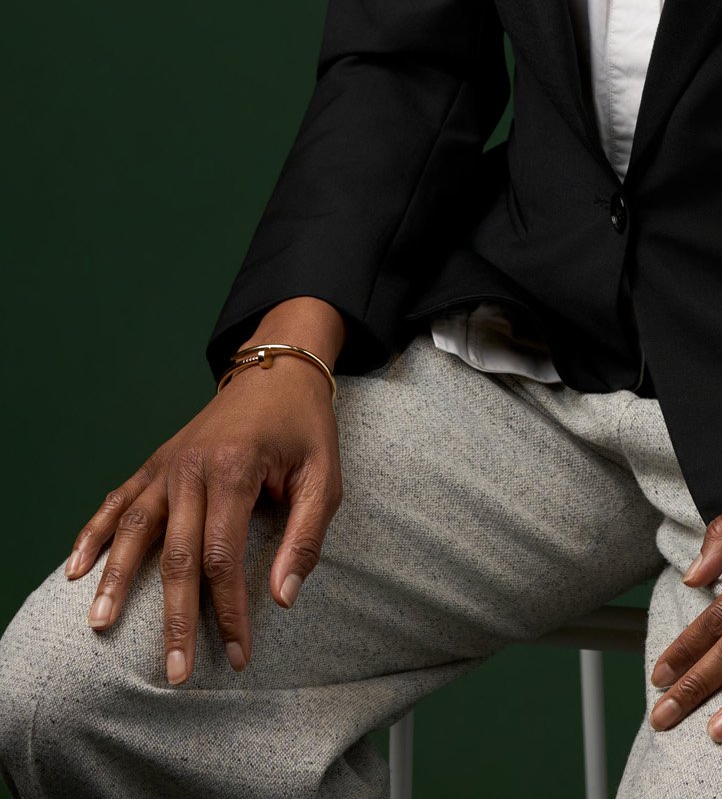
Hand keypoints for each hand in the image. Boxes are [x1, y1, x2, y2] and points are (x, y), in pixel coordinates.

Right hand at [64, 331, 342, 687]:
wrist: (277, 370)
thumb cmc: (304, 428)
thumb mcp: (325, 477)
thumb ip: (305, 537)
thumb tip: (282, 598)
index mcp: (236, 469)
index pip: (224, 557)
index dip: (230, 611)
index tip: (237, 655)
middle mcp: (193, 467)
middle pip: (177, 555)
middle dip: (176, 618)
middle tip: (174, 672)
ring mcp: (168, 463)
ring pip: (135, 528)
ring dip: (116, 578)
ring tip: (100, 624)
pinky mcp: (156, 462)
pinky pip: (118, 499)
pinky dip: (94, 532)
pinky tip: (76, 569)